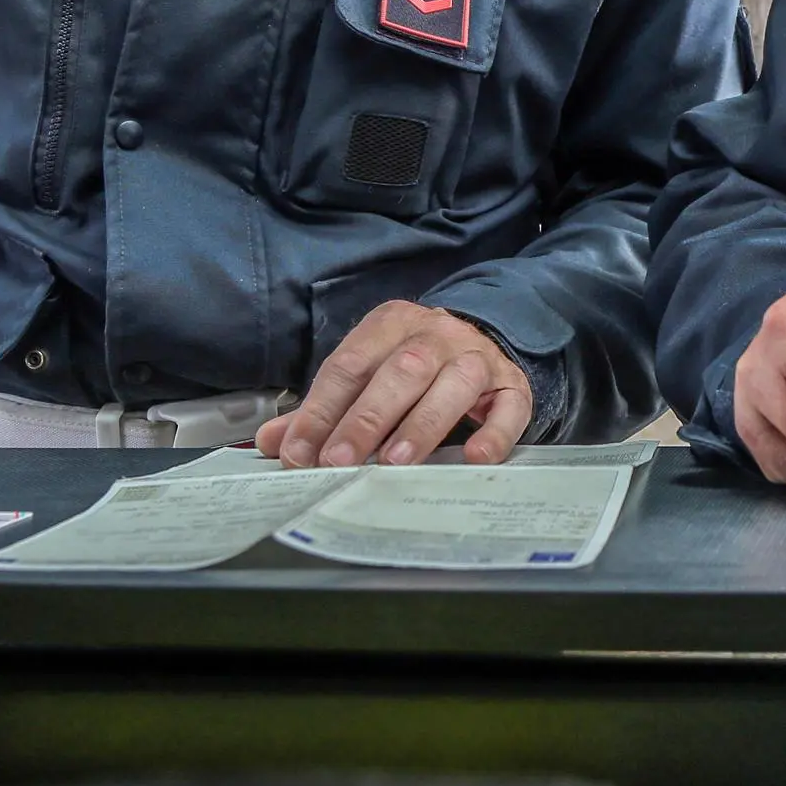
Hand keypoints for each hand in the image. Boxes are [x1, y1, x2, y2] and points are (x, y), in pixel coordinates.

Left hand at [254, 302, 530, 469]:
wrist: (480, 337)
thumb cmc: (412, 365)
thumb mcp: (365, 373)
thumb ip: (322, 408)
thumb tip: (273, 441)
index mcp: (391, 324)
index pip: (350, 365)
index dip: (321, 410)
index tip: (299, 453)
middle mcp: (437, 334)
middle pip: (403, 369)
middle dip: (367, 418)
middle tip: (340, 460)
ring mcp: (478, 357)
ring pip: (455, 382)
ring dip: (423, 423)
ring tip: (396, 461)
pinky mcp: (512, 383)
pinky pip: (510, 406)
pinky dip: (496, 433)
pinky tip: (475, 458)